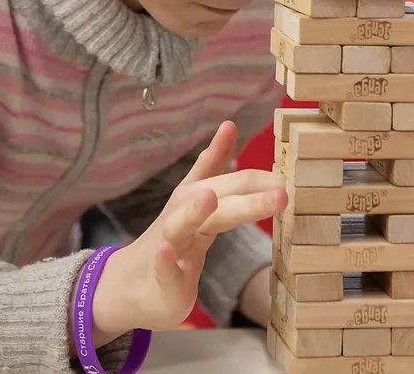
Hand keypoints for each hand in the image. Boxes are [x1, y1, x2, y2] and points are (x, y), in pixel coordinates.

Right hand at [90, 122, 286, 340]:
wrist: (131, 288)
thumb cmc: (175, 241)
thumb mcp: (196, 201)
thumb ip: (212, 166)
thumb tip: (229, 125)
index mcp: (194, 200)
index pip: (217, 172)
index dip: (249, 167)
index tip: (275, 162)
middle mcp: (181, 216)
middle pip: (213, 199)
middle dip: (247, 194)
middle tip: (282, 190)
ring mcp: (169, 246)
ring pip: (180, 226)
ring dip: (192, 212)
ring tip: (208, 199)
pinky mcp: (162, 279)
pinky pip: (162, 267)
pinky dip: (163, 259)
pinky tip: (166, 250)